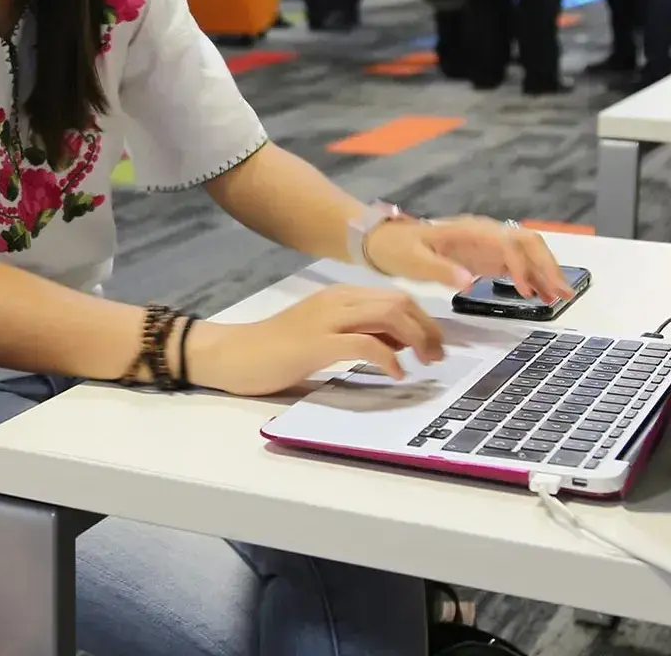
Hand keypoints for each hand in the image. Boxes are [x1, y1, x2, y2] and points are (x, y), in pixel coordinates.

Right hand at [187, 285, 445, 395]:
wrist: (233, 354)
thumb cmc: (275, 350)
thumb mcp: (325, 337)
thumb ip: (360, 333)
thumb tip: (400, 342)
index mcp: (338, 296)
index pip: (394, 296)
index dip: (423, 319)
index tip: (435, 345)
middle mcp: (335, 300)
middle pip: (398, 302)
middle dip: (427, 329)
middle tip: (437, 357)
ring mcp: (326, 319)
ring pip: (388, 315)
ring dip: (416, 340)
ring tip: (424, 364)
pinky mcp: (317, 343)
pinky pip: (366, 344)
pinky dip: (389, 358)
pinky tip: (396, 374)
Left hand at [364, 216, 573, 300]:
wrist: (384, 242)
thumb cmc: (397, 248)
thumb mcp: (414, 261)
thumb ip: (441, 270)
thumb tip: (470, 281)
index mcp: (470, 231)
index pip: (508, 243)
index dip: (522, 266)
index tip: (527, 291)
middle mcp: (485, 233)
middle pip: (528, 242)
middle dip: (547, 265)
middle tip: (562, 293)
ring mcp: (487, 244)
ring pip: (527, 252)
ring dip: (545, 271)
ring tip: (560, 297)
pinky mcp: (485, 256)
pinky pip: (517, 264)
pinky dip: (533, 277)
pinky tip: (542, 295)